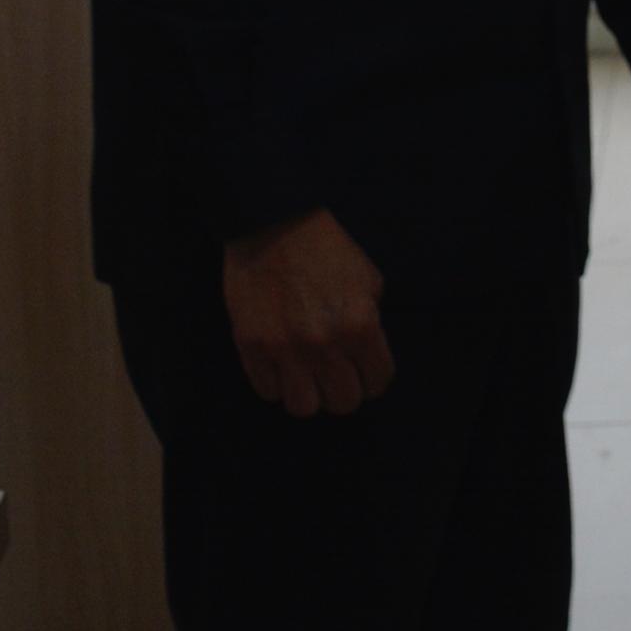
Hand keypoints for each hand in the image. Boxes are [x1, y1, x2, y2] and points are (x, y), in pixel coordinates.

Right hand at [220, 208, 394, 415]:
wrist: (274, 222)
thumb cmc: (324, 247)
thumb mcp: (367, 278)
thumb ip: (370, 320)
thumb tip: (366, 354)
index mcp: (360, 324)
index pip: (379, 381)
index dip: (374, 378)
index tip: (365, 373)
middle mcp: (325, 343)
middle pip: (343, 403)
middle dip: (344, 390)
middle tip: (336, 374)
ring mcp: (285, 348)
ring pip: (304, 407)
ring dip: (309, 393)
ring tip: (307, 374)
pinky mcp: (251, 346)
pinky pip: (268, 391)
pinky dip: (276, 383)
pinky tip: (281, 363)